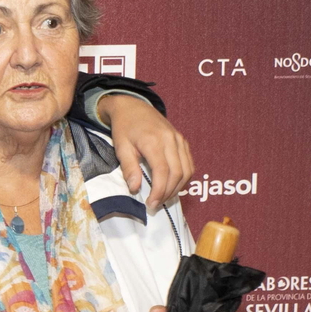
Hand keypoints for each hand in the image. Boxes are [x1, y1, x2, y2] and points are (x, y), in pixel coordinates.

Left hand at [100, 95, 192, 213]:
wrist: (133, 107)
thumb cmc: (124, 128)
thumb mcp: (121, 147)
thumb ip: (129, 168)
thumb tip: (135, 189)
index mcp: (153, 141)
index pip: (163, 172)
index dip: (159, 191)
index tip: (151, 204)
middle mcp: (170, 140)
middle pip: (178, 173)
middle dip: (168, 192)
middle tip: (156, 204)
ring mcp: (179, 139)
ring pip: (187, 170)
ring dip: (178, 187)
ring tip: (164, 197)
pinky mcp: (182, 141)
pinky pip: (189, 163)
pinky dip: (184, 177)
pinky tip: (173, 185)